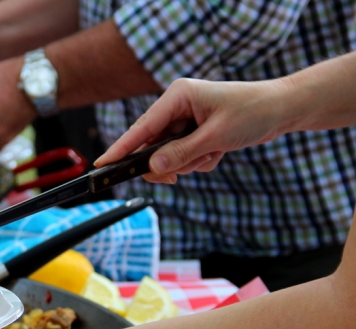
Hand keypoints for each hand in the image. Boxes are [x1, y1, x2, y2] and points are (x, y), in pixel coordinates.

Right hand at [94, 78, 289, 182]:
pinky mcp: (192, 133)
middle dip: (168, 163)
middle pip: (151, 146)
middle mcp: (176, 107)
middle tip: (177, 177)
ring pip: (169, 156)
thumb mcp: (216, 136)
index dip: (121, 148)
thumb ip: (182, 153)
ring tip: (213, 153)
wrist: (281, 110)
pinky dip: (200, 161)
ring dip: (190, 163)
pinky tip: (218, 152)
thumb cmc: (252, 112)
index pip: (142, 127)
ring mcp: (183, 121)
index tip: (102, 165)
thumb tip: (153, 167)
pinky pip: (184, 158)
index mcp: (177, 96)